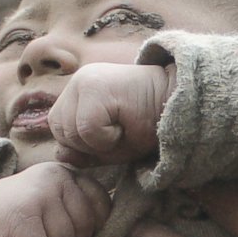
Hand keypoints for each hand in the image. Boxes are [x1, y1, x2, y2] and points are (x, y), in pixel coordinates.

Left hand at [50, 61, 173, 164]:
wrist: (179, 105)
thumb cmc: (147, 125)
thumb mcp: (109, 145)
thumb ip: (82, 150)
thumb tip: (59, 155)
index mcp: (78, 91)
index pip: (58, 128)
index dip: (81, 143)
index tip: (111, 134)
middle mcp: (77, 81)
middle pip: (60, 131)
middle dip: (88, 144)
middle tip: (119, 132)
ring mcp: (84, 81)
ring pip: (71, 132)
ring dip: (98, 142)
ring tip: (122, 126)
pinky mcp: (94, 87)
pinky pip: (86, 129)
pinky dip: (106, 138)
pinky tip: (125, 124)